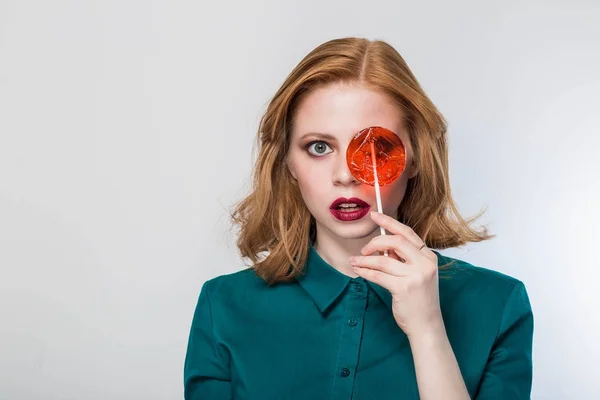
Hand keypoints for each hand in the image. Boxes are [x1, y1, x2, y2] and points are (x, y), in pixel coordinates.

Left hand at [349, 211, 443, 337]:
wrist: (427, 326)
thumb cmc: (419, 300)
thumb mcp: (417, 274)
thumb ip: (403, 259)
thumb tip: (381, 246)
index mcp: (429, 257)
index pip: (407, 233)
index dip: (389, 223)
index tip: (374, 216)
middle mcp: (425, 263)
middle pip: (395, 241)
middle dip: (374, 243)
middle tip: (363, 250)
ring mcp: (416, 276)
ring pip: (382, 260)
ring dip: (364, 260)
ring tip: (354, 262)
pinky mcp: (404, 288)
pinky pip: (378, 275)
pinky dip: (365, 272)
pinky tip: (359, 271)